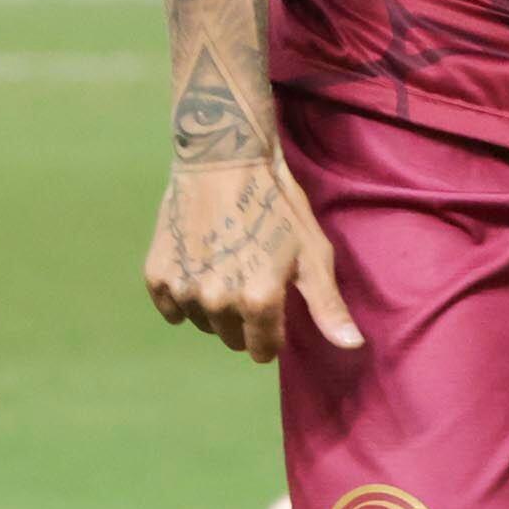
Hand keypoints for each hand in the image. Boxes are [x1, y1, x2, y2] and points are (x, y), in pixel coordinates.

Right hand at [144, 157, 362, 364]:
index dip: (272, 332)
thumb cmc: (276, 204)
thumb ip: (328, 306)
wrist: (222, 158)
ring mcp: (183, 288)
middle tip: (248, 276)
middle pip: (231, 338)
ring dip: (213, 305)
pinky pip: (171, 308)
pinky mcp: (156, 274)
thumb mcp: (312, 253)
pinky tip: (196, 264)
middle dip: (243, 318)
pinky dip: (182, 295)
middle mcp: (217, 301)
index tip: (273, 303)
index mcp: (258, 300)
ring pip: (202, 321)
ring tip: (224, 264)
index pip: (262, 350)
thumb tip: (352, 346)